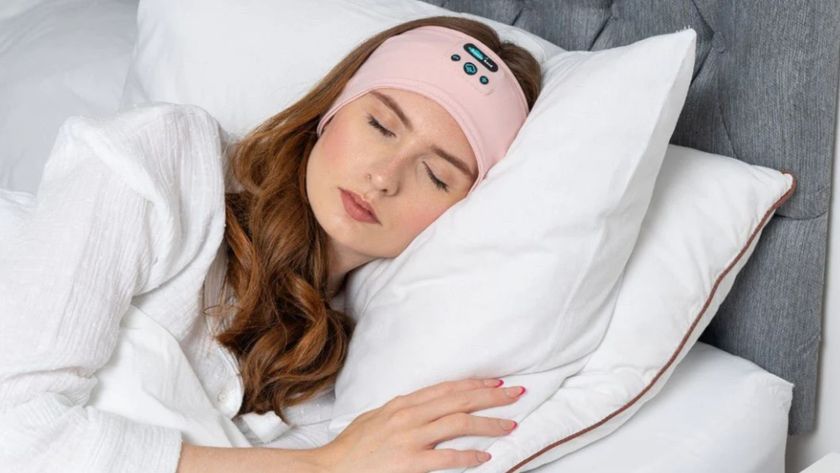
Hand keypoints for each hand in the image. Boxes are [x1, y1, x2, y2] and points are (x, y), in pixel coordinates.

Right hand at [311, 378, 524, 472]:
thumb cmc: (351, 448)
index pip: (447, 388)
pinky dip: (470, 455)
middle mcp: (409, 415)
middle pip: (459, 399)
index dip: (474, 384)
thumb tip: (421, 407)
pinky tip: (486, 457)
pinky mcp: (410, 461)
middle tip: (517, 394)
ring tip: (510, 425)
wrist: (331, 469)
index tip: (496, 382)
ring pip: (459, 423)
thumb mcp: (376, 418)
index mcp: (402, 404)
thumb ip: (401, 411)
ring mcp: (410, 437)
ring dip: (489, 423)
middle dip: (492, 396)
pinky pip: (448, 456)